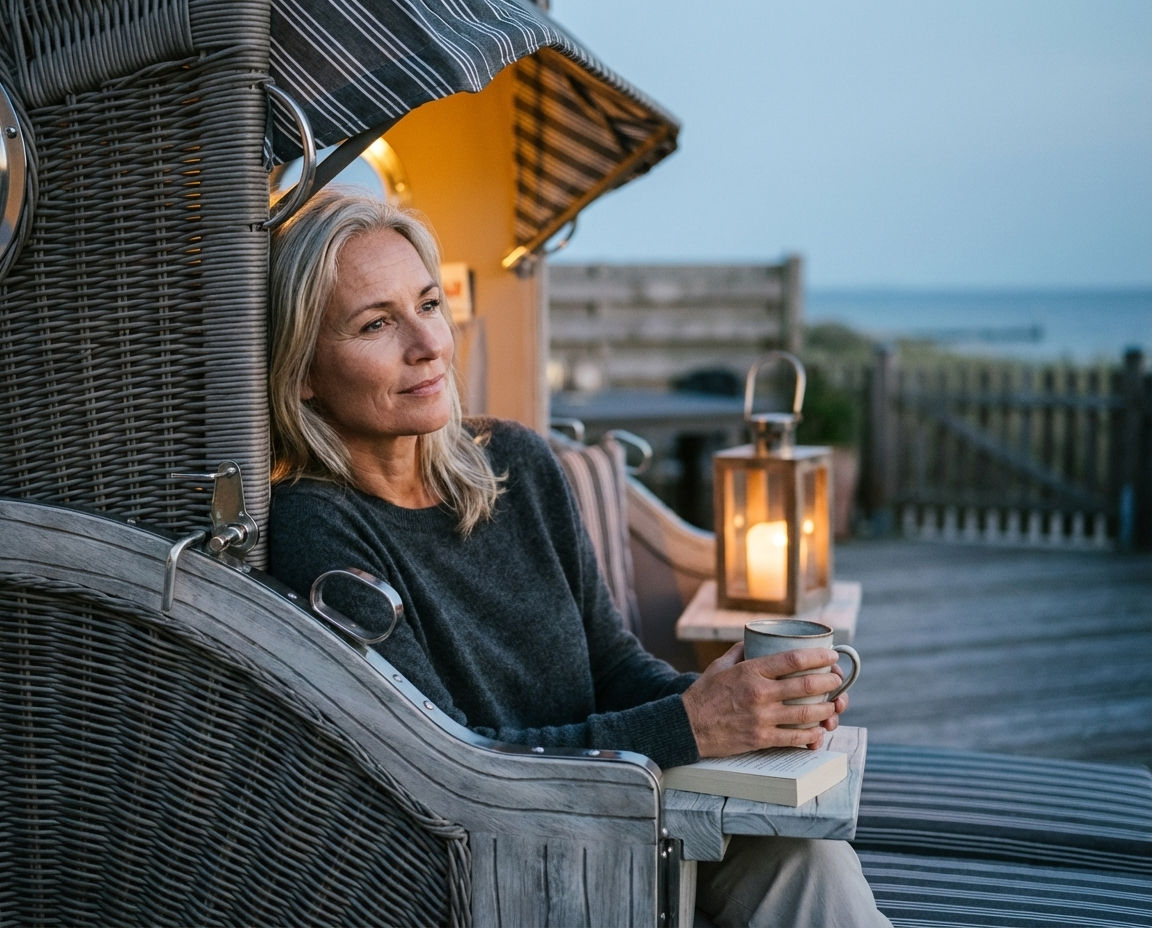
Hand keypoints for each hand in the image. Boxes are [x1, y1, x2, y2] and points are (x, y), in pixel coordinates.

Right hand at [681, 644, 845, 756]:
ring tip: (834, 706)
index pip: (792, 659)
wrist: (688, 726)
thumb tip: (756, 641)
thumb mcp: (720, 666)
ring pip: (805, 713)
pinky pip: (794, 738)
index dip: (817, 656)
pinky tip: (818, 731)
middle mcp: (759, 693)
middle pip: (806, 686)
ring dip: (826, 709)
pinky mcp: (761, 739)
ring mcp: (762, 718)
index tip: (831, 656)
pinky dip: (811, 735)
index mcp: (750, 671)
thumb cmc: (703, 694)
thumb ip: (740, 652)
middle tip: (837, 680)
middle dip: (829, 682)